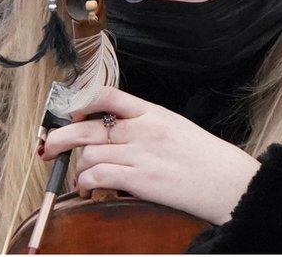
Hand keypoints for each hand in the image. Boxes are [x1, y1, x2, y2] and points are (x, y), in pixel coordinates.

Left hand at [41, 87, 260, 224]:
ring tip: (79, 176)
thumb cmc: (208, 160)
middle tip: (49, 144)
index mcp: (154, 113)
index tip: (70, 111)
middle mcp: (144, 130)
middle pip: (88, 126)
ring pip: (90, 153)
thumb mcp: (178, 129)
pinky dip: (86, 182)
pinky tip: (88, 187)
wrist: (232, 183)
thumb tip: (116, 134)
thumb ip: (147, 127)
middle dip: (61, 135)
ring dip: (78, 167)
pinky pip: (99, 175)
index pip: (108, 95)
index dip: (81, 101)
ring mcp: (142, 154)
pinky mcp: (141, 180)